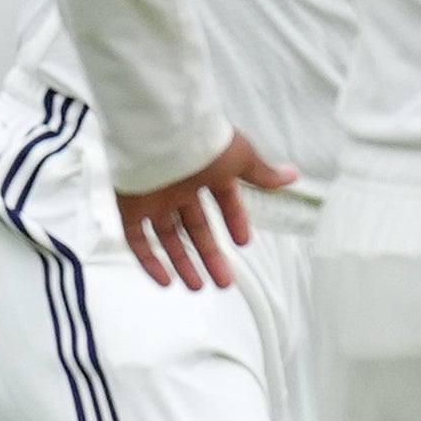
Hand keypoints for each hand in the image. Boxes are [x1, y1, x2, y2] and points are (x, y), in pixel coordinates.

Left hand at [118, 130, 295, 290]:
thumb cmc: (201, 141)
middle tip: (224, 279)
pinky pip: (137, 239)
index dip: (234, 222)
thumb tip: (290, 176)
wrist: (163, 134)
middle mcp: (179, 185)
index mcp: (205, 171)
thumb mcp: (242, 158)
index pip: (222, 201)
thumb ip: (263, 174)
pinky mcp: (130, 206)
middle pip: (196, 227)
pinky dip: (149, 261)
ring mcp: (154, 196)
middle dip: (210, 254)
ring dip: (183, 263)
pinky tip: (164, 280)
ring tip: (198, 286)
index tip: (243, 242)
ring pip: (168, 237)